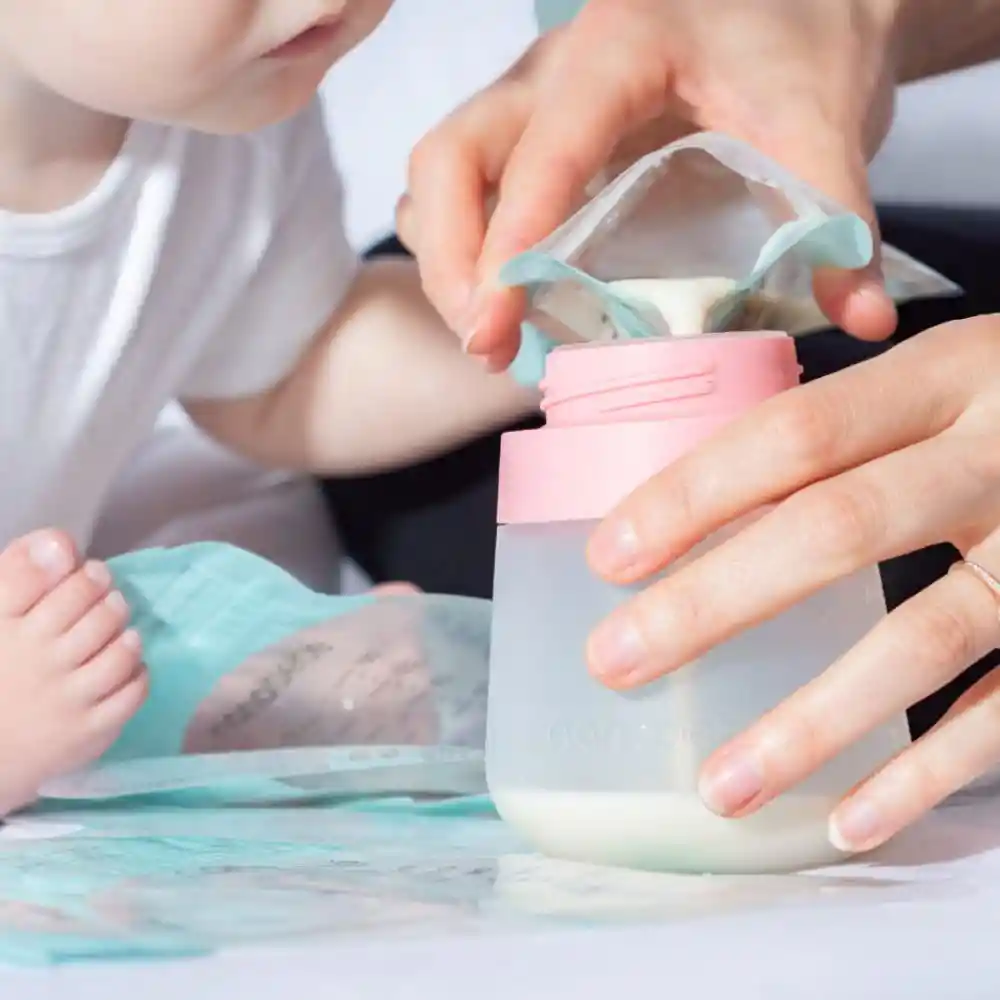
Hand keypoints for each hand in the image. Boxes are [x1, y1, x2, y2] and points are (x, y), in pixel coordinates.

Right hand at [400, 0, 900, 371]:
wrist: (796, 0)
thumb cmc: (802, 41)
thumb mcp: (823, 119)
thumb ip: (837, 214)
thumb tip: (862, 320)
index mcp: (619, 50)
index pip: (541, 148)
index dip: (508, 240)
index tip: (496, 323)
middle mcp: (552, 70)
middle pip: (448, 157)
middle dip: (450, 260)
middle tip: (486, 341)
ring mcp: (532, 99)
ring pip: (438, 172)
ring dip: (445, 260)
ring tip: (490, 333)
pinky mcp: (532, 132)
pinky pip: (461, 187)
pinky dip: (464, 249)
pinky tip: (506, 299)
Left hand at [584, 316, 999, 852]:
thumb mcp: (946, 378)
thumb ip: (849, 424)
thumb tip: (699, 500)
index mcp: (948, 376)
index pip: (796, 433)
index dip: (694, 494)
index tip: (609, 557)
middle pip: (837, 529)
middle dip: (711, 602)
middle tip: (614, 662)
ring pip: (923, 639)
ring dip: (811, 724)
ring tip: (719, 787)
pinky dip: (926, 773)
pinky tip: (848, 820)